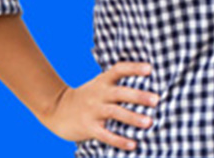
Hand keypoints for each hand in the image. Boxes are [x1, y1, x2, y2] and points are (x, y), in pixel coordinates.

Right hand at [39, 61, 159, 150]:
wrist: (57, 109)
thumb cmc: (87, 97)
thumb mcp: (99, 85)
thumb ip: (118, 84)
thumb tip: (149, 82)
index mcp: (103, 81)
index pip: (119, 69)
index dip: (134, 68)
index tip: (150, 69)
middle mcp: (99, 94)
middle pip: (120, 92)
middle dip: (138, 96)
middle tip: (156, 100)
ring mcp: (93, 111)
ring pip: (115, 113)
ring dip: (132, 117)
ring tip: (148, 123)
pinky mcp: (88, 127)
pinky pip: (105, 134)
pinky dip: (119, 140)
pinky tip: (133, 144)